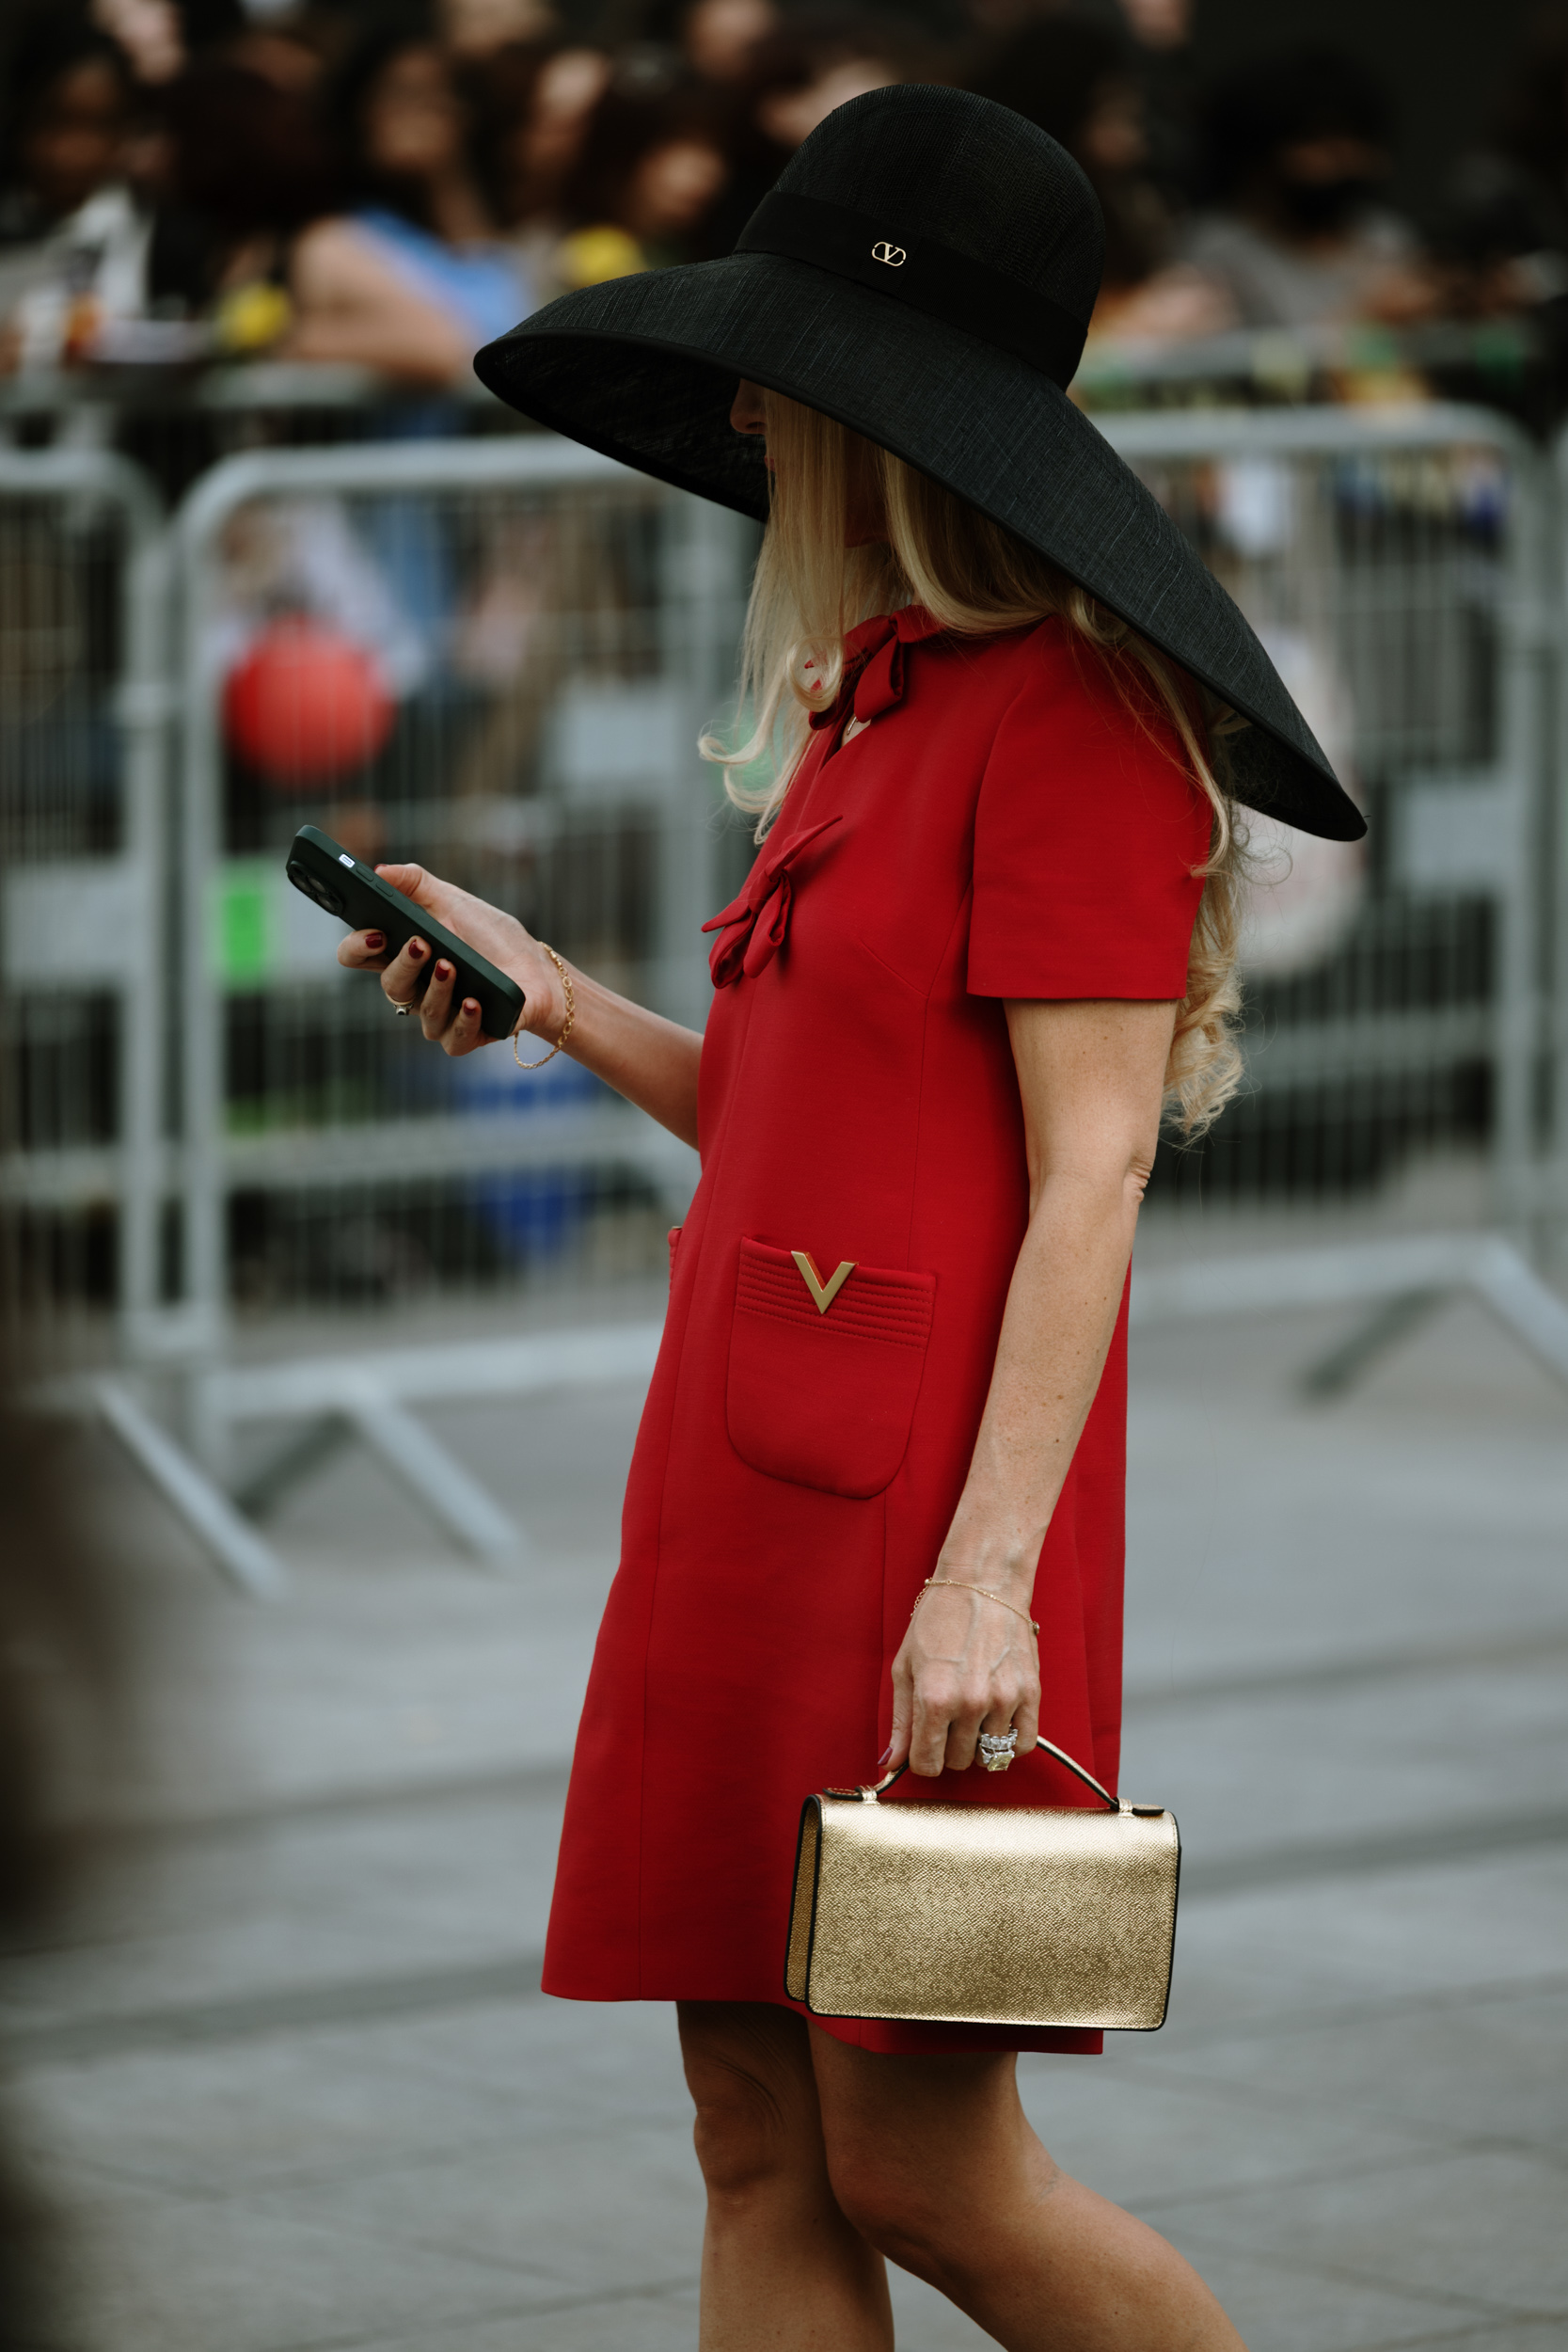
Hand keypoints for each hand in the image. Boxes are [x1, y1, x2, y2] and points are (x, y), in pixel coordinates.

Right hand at [336, 863, 566, 1056]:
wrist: (538, 971)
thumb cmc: (492, 938)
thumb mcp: (455, 902)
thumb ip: (416, 883)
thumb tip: (380, 871)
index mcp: (402, 955)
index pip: (359, 956)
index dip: (356, 947)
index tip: (374, 933)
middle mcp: (415, 989)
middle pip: (389, 985)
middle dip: (402, 964)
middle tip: (421, 942)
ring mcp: (438, 1015)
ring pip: (422, 1012)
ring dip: (437, 988)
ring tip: (451, 966)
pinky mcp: (464, 1037)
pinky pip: (453, 1038)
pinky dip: (463, 1020)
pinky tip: (473, 1002)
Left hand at [886, 1581, 1040, 1778]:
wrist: (983, 1584)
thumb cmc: (938, 1620)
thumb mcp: (906, 1667)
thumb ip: (901, 1720)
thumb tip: (892, 1763)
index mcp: (934, 1698)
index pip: (927, 1764)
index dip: (922, 1759)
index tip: (924, 1745)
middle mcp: (970, 1703)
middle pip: (958, 1762)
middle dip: (948, 1747)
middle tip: (948, 1719)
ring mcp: (1003, 1699)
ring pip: (989, 1756)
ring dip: (978, 1742)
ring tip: (972, 1714)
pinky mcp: (1030, 1693)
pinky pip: (1023, 1744)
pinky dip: (1009, 1743)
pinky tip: (997, 1723)